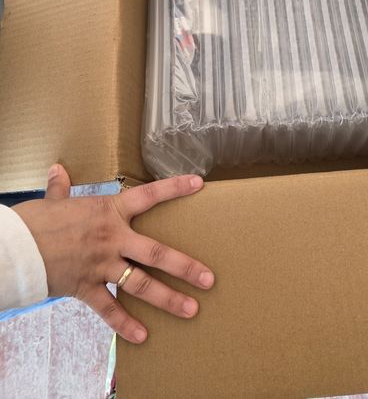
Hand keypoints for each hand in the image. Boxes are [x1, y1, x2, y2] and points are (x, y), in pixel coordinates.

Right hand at [13, 164, 213, 343]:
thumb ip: (61, 188)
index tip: (198, 183)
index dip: (175, 188)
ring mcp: (102, 265)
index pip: (149, 195)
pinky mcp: (86, 288)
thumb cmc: (37, 221)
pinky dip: (125, 325)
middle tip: (209, 278)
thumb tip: (57, 170)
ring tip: (191, 309)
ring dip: (167, 298)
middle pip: (156, 253)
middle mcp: (113, 238)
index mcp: (110, 211)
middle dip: (185, 266)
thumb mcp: (53, 201)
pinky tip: (143, 336)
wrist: (15, 247)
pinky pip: (109, 310)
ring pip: (141, 284)